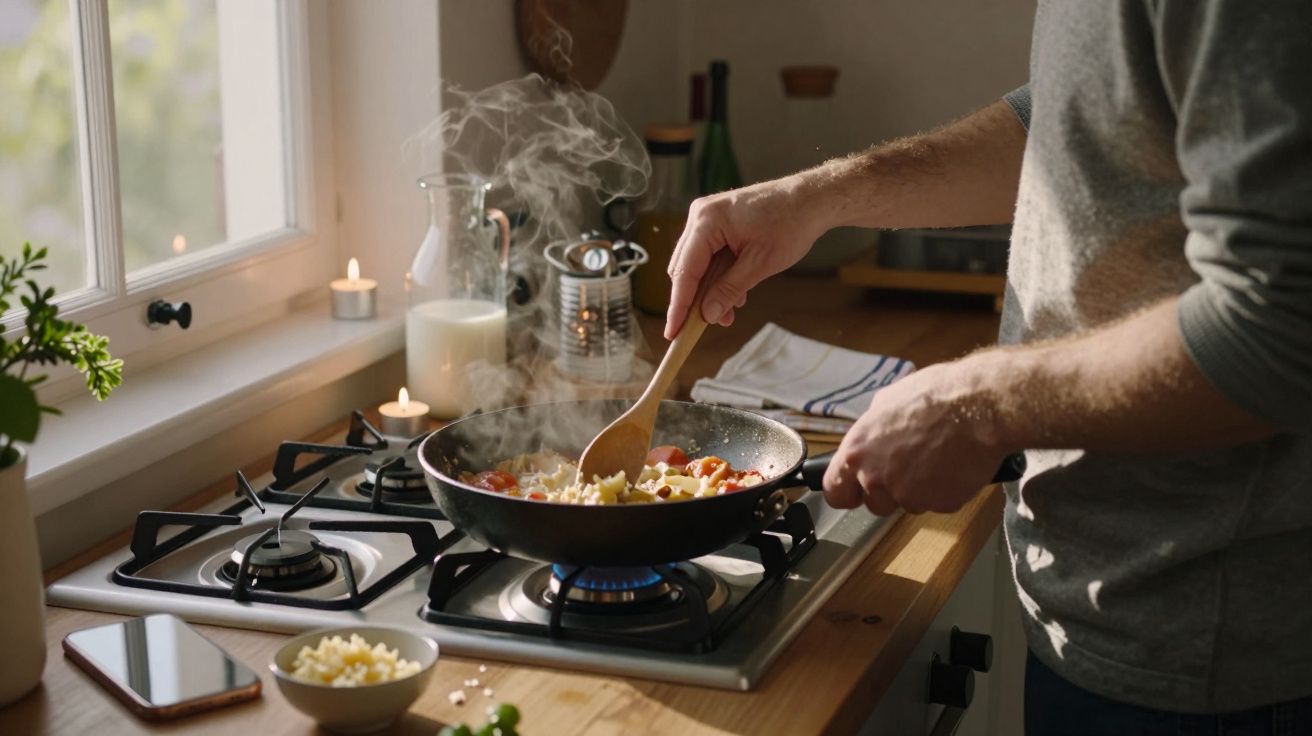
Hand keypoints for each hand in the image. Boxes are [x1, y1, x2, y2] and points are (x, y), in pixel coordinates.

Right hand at [664, 177, 830, 338]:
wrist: (811, 199)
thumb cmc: (791, 224)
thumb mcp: (760, 264)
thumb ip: (730, 290)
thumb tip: (708, 314)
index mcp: (707, 221)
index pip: (685, 271)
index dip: (678, 306)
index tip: (673, 333)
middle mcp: (701, 215)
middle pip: (684, 267)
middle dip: (695, 300)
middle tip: (704, 327)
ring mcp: (708, 216)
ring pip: (696, 263)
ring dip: (709, 290)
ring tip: (728, 315)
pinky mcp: (718, 221)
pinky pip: (709, 254)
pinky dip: (718, 276)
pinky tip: (735, 294)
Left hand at [822, 358, 1008, 514]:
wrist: (980, 407)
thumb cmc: (936, 395)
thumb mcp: (887, 400)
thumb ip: (871, 429)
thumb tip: (870, 437)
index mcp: (857, 452)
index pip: (834, 492)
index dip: (847, 492)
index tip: (855, 491)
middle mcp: (877, 479)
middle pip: (874, 503)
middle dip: (889, 490)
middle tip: (909, 464)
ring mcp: (908, 495)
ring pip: (908, 504)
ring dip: (918, 489)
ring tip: (936, 458)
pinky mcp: (939, 504)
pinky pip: (937, 503)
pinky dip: (944, 490)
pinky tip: (953, 464)